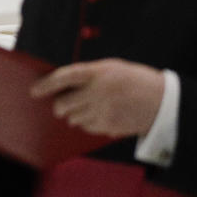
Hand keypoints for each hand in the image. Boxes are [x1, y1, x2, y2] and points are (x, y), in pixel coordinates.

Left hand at [30, 58, 164, 138]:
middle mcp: (98, 92)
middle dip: (60, 105)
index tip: (34, 91)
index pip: (64, 77)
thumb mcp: (112, 68)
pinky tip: (101, 115)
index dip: (46, 84)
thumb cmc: (134, 80)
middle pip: (63, 104)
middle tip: (63, 103)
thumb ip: (89, 75)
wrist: (162, 101)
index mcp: (98, 72)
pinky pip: (86, 128)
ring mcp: (102, 111)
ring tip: (90, 106)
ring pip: (73, 118)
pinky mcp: (108, 127)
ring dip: (75, 114)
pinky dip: (87, 123)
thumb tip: (63, 86)